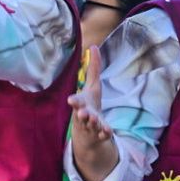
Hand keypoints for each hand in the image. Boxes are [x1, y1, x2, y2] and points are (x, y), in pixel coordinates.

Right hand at [68, 47, 117, 180]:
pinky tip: (108, 131)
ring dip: (94, 122)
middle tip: (83, 113)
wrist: (87, 132)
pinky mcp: (101, 134)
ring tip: (94, 119)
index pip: (76, 102)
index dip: (74, 101)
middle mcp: (85, 116)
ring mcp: (93, 126)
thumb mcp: (92, 86)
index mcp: (81, 105)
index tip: (71, 100)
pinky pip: (103, 134)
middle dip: (83, 114)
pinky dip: (105, 133)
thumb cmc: (89, 104)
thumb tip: (94, 45)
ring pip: (92, 125)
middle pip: (82, 115)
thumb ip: (93, 68)